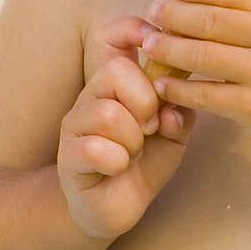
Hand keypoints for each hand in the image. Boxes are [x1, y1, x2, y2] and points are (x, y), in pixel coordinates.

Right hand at [58, 15, 195, 239]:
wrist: (116, 207)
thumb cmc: (145, 162)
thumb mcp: (174, 133)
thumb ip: (181, 112)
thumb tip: (172, 109)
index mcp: (116, 84)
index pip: (118, 42)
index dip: (138, 42)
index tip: (160, 66)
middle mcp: (91, 96)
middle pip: (116, 72)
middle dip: (145, 103)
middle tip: (149, 128)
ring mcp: (75, 125)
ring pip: (108, 113)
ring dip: (132, 140)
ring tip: (133, 152)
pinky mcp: (68, 157)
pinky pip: (95, 149)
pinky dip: (117, 162)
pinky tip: (117, 168)